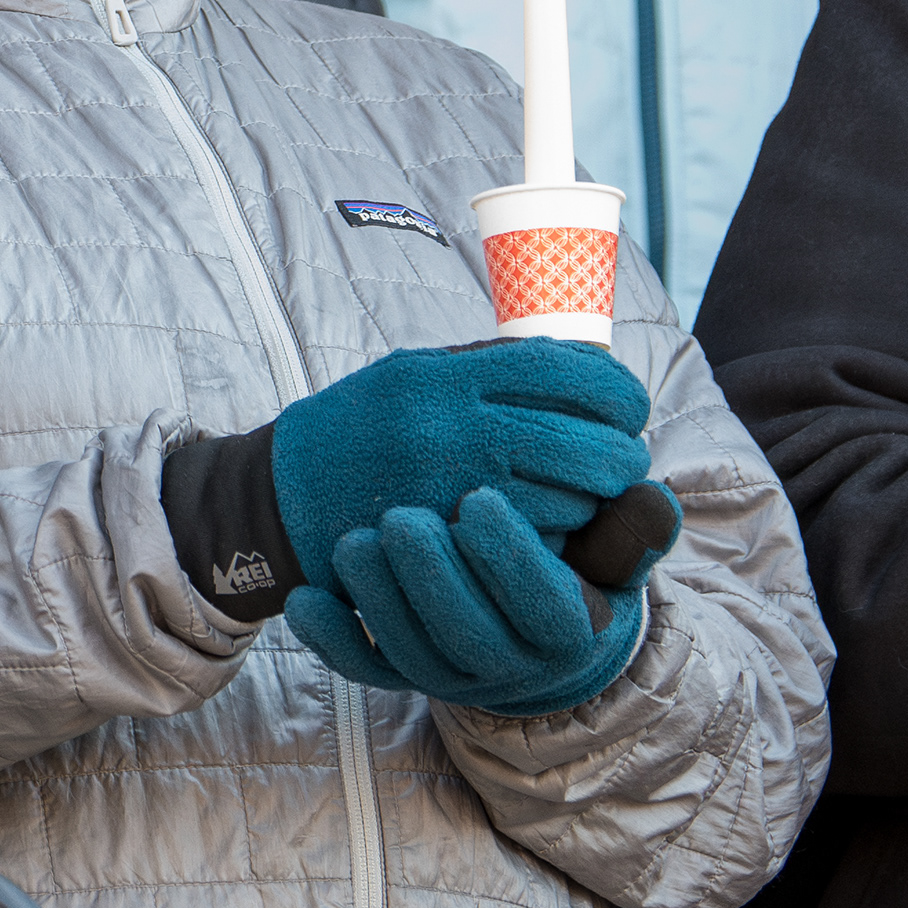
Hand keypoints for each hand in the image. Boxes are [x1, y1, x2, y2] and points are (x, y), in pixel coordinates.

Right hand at [266, 337, 648, 585]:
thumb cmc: (357, 427)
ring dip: (590, 501)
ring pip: (573, 501)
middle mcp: (453, 429)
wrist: (279, 497)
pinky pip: (539, 542)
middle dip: (621, 456)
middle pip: (588, 446)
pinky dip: (555, 535)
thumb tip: (578, 363)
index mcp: (447, 376)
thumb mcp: (412, 373)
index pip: (569, 372)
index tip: (627, 405)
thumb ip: (488, 368)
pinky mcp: (455, 544)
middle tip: (617, 458)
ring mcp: (454, 491)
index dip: (617, 390)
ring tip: (577, 492)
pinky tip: (540, 523)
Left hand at [285, 488, 654, 715]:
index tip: (479, 503)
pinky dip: (330, 641)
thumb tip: (656, 498)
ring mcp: (449, 675)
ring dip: (376, 599)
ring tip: (354, 540)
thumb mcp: (605, 553)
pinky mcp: (401, 675)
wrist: (527, 627)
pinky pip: (362, 671)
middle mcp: (507, 664)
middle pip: (466, 635)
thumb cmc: (566, 571)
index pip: (544, 607)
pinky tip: (305, 599)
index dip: (511, 559)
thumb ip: (627, 528)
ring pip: (409, 655)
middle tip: (401, 518)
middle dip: (430, 576)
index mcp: (564, 631)